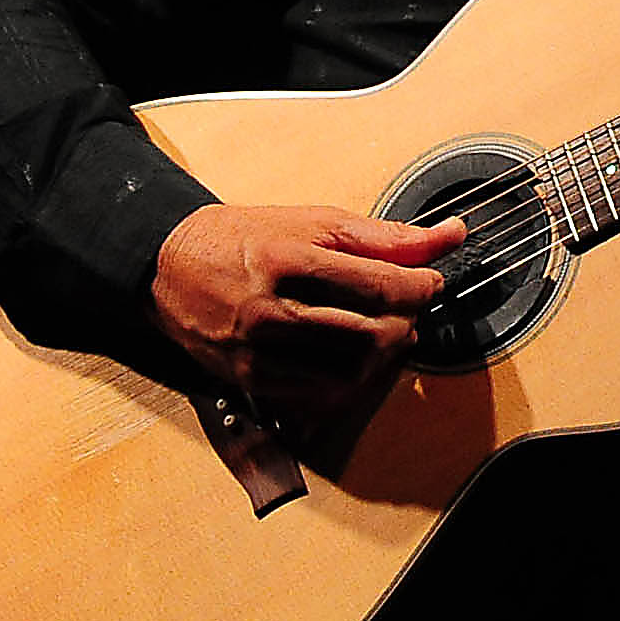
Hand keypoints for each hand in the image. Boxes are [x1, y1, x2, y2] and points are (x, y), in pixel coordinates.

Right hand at [150, 204, 467, 452]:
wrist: (170, 265)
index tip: (429, 283)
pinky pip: (319, 398)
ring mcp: (258, 351)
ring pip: (349, 373)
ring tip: (386, 335)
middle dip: (405, 323)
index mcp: (286, 258)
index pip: (376, 284)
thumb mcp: (313, 223)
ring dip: (383, 358)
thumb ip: (384, 236)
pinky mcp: (250, 380)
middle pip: (367, 333)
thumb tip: (449, 236)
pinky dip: (351, 385)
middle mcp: (269, 309)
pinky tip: (355, 362)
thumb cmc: (242, 240)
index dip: (418, 287)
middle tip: (410, 310)